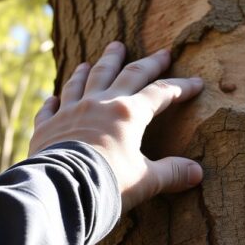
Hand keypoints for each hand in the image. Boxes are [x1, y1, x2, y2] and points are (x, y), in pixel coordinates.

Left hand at [28, 41, 204, 211]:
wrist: (61, 191)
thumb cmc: (107, 185)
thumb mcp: (146, 181)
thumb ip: (171, 173)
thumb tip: (197, 173)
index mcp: (129, 114)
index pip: (161, 93)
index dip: (181, 88)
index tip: (196, 83)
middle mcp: (100, 104)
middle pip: (127, 74)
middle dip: (147, 63)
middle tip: (161, 52)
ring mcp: (71, 112)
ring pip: (85, 81)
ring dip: (95, 67)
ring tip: (97, 57)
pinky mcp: (47, 127)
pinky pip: (50, 109)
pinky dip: (53, 102)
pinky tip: (53, 97)